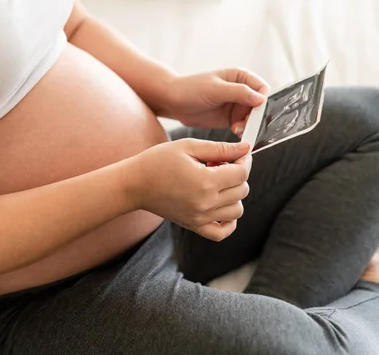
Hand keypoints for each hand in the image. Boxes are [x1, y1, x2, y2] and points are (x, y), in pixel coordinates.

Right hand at [127, 139, 252, 241]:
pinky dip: (229, 222)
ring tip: (215, 184)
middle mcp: (205, 203)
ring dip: (234, 195)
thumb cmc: (157, 162)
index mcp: (205, 181)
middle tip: (218, 165)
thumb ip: (220, 148)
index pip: (242, 173)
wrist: (134, 184)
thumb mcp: (188, 146)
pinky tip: (221, 207)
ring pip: (237, 210)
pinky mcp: (193, 225)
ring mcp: (200, 217)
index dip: (244, 161)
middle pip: (242, 191)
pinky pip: (222, 233)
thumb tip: (245, 148)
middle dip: (236, 175)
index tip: (238, 155)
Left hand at [162, 68, 269, 135]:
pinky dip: (242, 129)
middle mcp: (241, 90)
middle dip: (256, 116)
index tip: (255, 111)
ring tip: (237, 128)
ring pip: (252, 117)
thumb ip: (239, 92)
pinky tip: (235, 131)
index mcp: (240, 77)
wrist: (173, 101)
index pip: (262, 88)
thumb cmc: (191, 89)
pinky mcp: (230, 118)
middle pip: (259, 105)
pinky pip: (243, 125)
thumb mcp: (216, 89)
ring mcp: (236, 105)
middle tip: (246, 123)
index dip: (262, 100)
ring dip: (249, 124)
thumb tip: (261, 99)